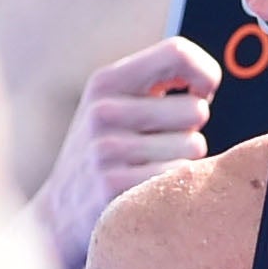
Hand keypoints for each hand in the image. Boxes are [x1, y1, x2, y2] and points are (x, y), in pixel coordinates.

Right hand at [36, 37, 224, 268]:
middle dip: (189, 129)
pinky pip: (179, 178)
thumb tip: (208, 82)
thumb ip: (158, 83)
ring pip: (194, 148)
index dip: (205, 72)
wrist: (59, 215)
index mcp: (106, 82)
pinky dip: (174, 187)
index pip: (178, 53)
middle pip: (196, 109)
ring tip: (148, 169)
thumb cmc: (104, 153)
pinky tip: (147, 191)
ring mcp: (107, 151)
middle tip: (160, 144)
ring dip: (182, 161)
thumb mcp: (114, 106)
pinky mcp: (115, 188)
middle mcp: (104, 112)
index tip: (203, 92)